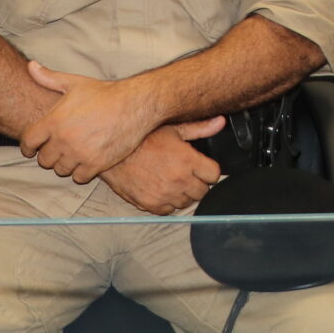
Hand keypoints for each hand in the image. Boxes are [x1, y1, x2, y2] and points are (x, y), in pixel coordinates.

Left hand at [22, 63, 160, 182]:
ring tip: (72, 155)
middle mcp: (64, 140)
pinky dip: (80, 172)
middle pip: (44, 160)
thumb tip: (31, 66)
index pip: (28, 142)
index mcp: (54, 121)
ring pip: (60, 170)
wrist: (135, 104)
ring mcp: (80, 154)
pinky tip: (85, 162)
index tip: (32, 149)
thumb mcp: (75, 83)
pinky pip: (79, 178)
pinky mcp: (96, 164)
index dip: (28, 147)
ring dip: (64, 164)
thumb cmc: (104, 93)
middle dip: (49, 155)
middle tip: (57, 149)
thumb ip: (49, 77)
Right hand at [98, 120, 225, 214]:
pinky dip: (167, 202)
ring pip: (187, 202)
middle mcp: (178, 180)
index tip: (202, 167)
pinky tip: (162, 189)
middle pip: (202, 191)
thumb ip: (199, 128)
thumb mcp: (172, 128)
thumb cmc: (141, 138)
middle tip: (186, 172)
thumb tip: (220, 122)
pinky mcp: (150, 204)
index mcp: (187, 160)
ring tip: (173, 180)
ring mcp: (165, 194)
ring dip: (183, 193)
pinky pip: (169, 210)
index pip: (214, 175)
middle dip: (197, 182)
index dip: (209, 169)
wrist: (113, 152)